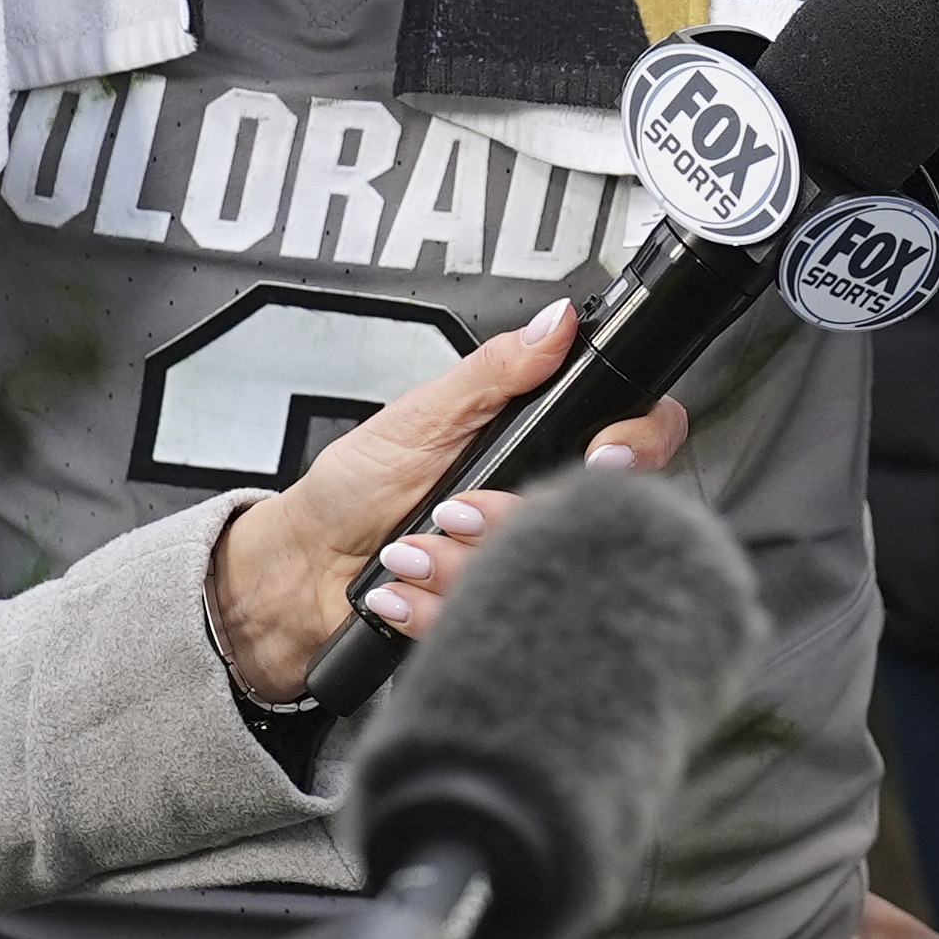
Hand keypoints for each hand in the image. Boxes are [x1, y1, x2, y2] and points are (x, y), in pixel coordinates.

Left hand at [206, 298, 697, 705]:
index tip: (602, 454)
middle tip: (456, 511)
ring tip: (411, 550)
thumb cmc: (354, 492)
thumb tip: (556, 322)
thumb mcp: (420, 415)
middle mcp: (542, 508)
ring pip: (546, 572)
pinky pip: (502, 615)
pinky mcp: (497, 615)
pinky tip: (406, 589)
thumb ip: (496, 371)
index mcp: (538, 448)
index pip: (633, 442)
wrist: (304, 574)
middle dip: (511, 517)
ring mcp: (524, 565)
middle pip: (597, 518)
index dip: (634, 447)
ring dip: (463, 561)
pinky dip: (438, 604)